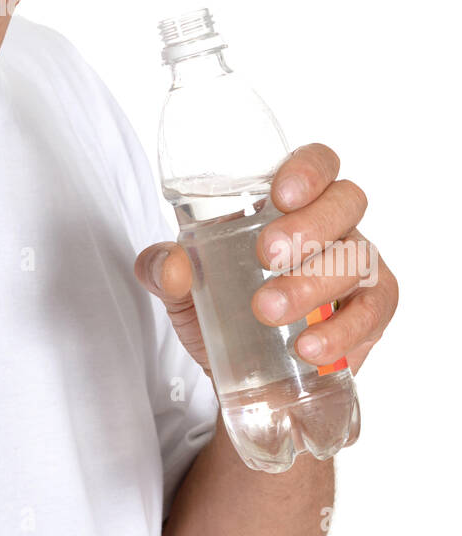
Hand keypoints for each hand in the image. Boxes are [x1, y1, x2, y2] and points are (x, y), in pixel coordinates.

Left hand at [134, 143, 397, 378]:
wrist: (241, 372)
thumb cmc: (219, 307)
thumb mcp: (181, 287)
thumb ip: (164, 269)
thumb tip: (173, 267)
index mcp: (289, 204)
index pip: (318, 163)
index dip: (308, 170)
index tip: (280, 195)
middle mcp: (332, 227)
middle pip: (347, 202)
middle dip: (310, 225)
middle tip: (266, 256)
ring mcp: (356, 269)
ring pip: (359, 259)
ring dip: (314, 284)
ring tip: (268, 310)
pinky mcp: (368, 315)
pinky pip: (372, 313)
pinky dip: (342, 332)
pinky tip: (307, 347)